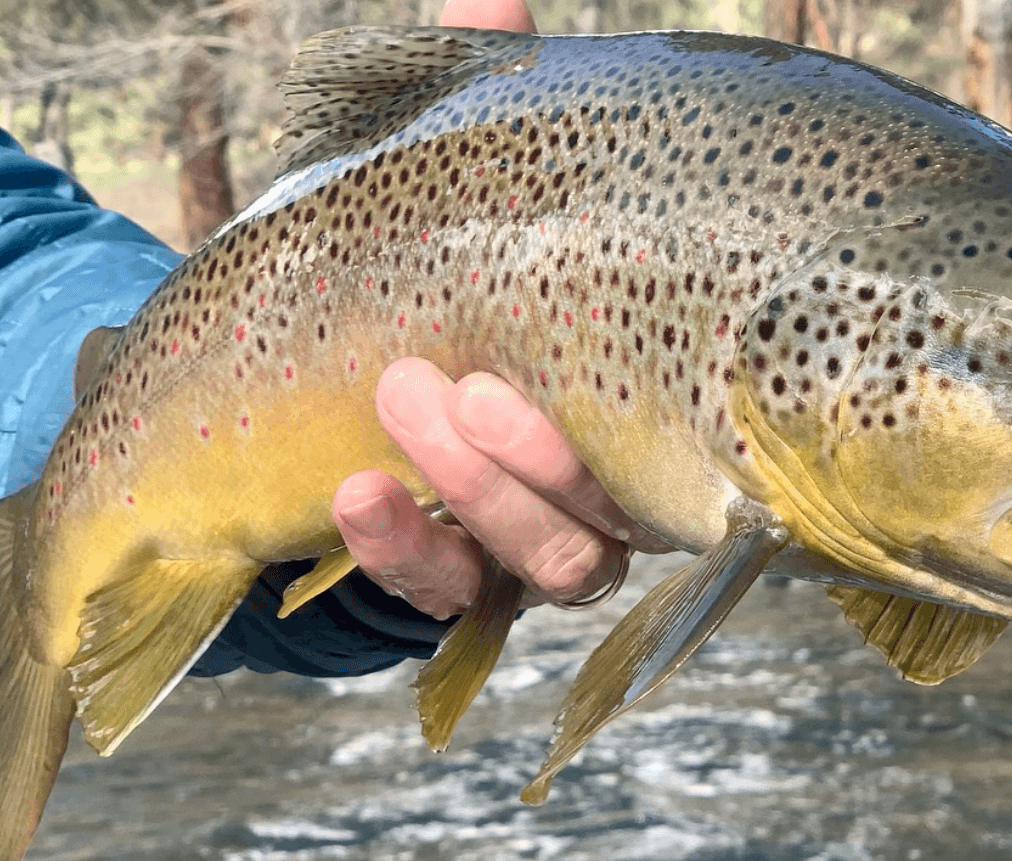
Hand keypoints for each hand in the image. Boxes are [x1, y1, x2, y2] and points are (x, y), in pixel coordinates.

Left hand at [331, 0, 664, 619]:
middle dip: (547, 459)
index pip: (683, 423)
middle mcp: (616, 482)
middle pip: (629, 503)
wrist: (327, 369)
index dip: (664, 409)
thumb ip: (486, 117)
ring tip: (408, 403)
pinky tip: (358, 493)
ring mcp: (536, 538)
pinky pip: (446, 591)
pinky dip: (403, 548)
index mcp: (642, 395)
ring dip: (483, 492)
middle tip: (476, 388)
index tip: (605, 347)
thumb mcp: (461, 195)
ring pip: (552, 559)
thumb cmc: (432, 269)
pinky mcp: (452, 575)